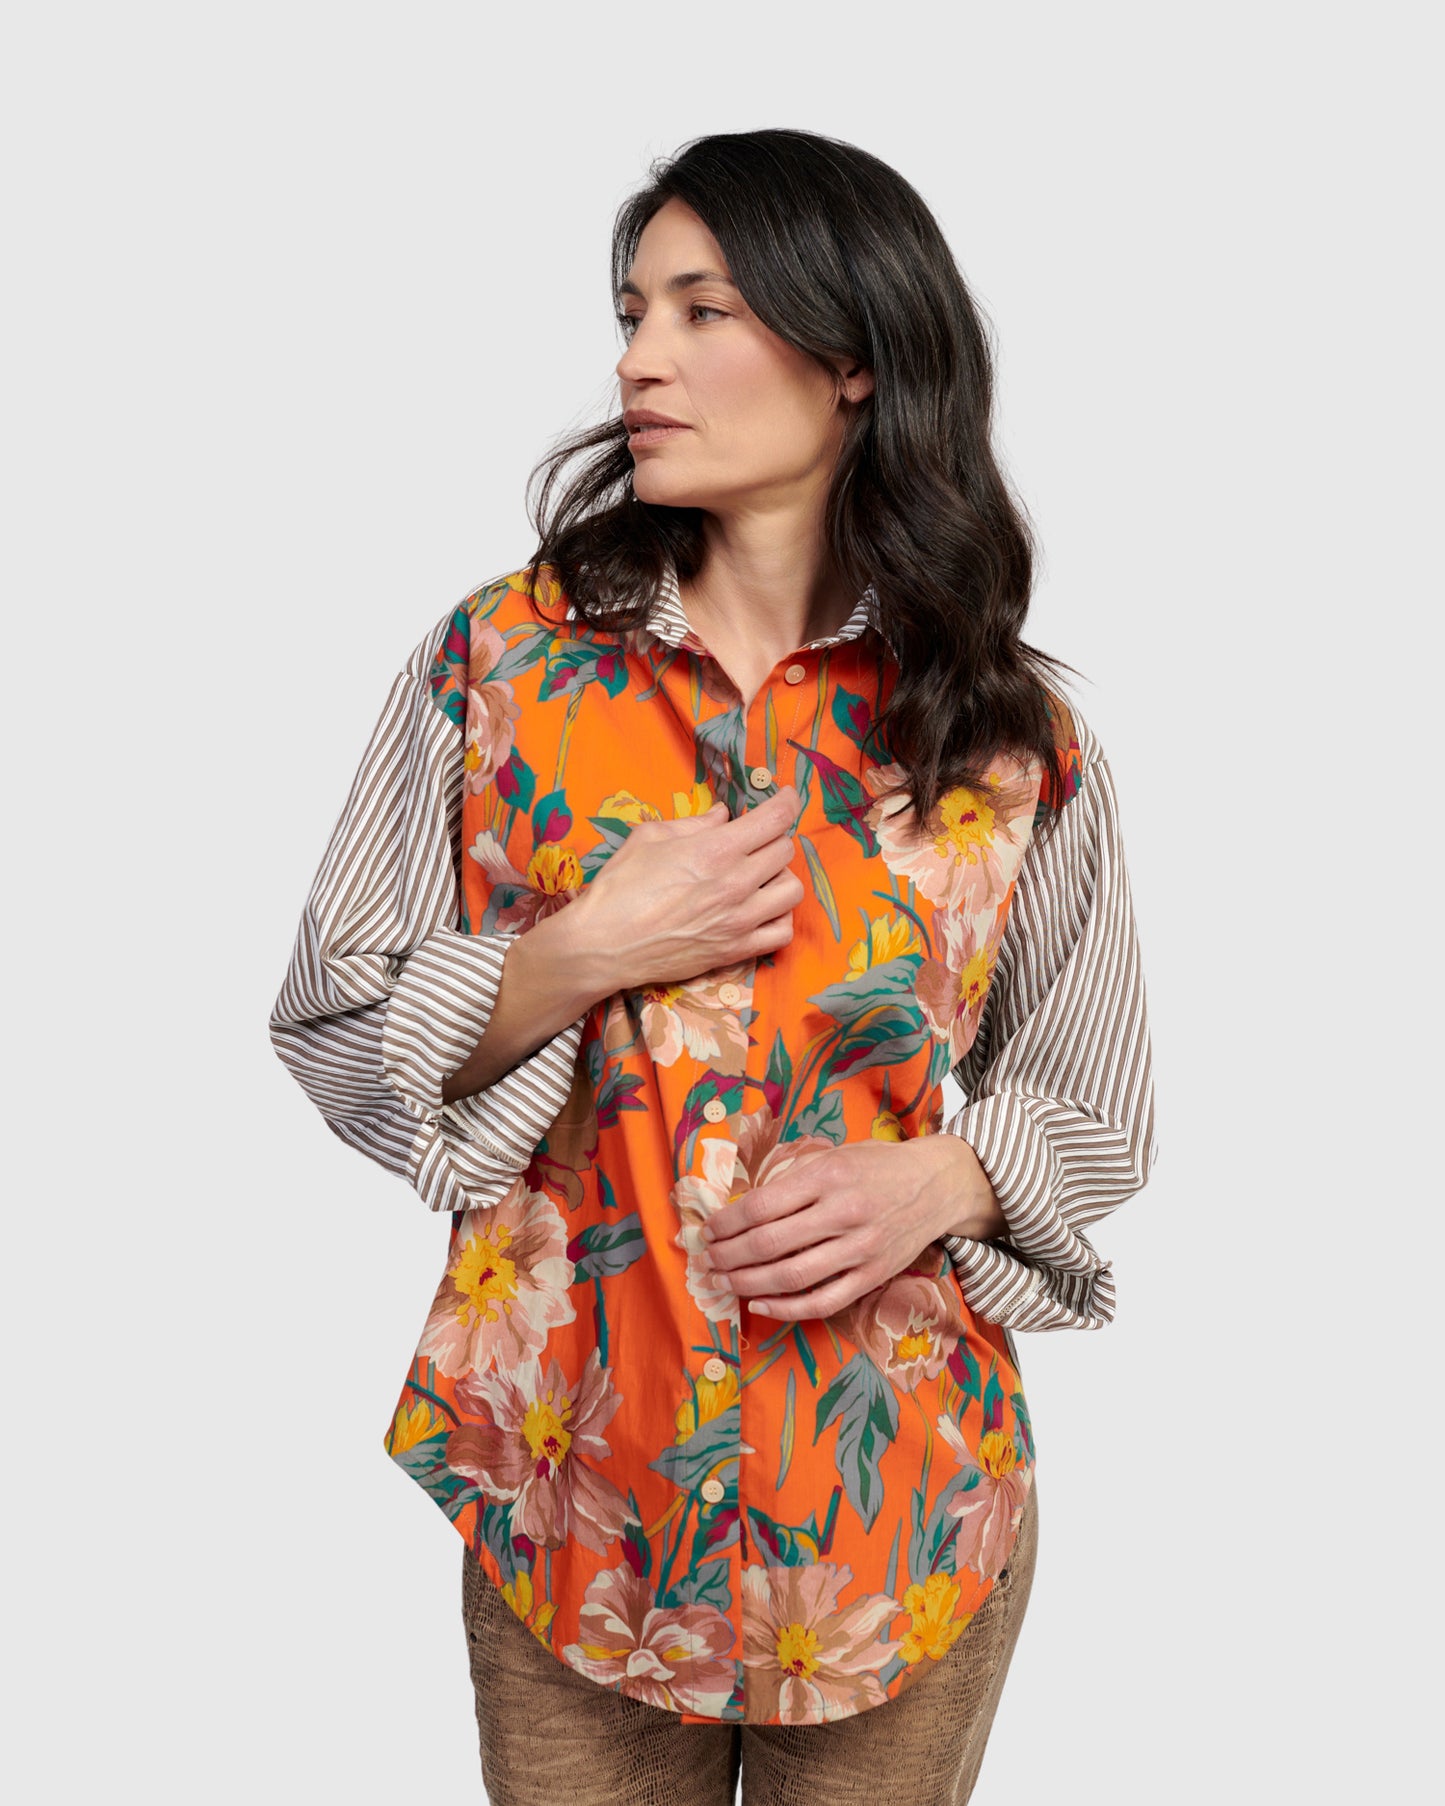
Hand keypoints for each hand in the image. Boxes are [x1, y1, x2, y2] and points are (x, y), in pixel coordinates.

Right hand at [566, 785, 805, 992]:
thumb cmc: (619, 887)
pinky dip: (780, 918)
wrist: (603, 945)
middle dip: (774, 837)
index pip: (775, 818)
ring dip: (781, 877)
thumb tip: (722, 815)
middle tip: (755, 839)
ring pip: (792, 889)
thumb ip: (693, 823)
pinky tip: (762, 910)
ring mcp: (739, 920)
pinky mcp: (736, 950)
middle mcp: (735, 883)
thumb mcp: (649, 838)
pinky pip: (783, 933)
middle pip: (785, 850)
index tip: (786, 797)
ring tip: (759, 876)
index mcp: (715, 850)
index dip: (788, 801)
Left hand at [698, 1134, 1001, 1319]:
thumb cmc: (876, 1165)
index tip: (708, 1231)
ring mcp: (860, 1248)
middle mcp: (842, 1212)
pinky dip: (786, 1309)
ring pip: (791, 1277)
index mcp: (827, 1175)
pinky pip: (823, 1302)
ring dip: (747, 1283)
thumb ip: (792, 1177)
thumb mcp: (834, 1154)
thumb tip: (741, 1206)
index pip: (761, 1205)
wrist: (936, 1185)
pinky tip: (759, 1304)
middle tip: (706, 1261)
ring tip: (722, 1283)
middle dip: (728, 1256)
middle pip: (769, 1244)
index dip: (726, 1223)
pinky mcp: (873, 1276)